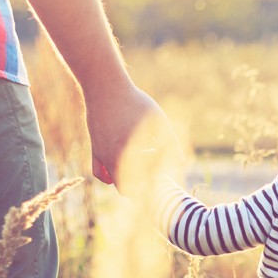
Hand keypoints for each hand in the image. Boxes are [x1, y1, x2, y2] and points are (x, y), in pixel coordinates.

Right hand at [85, 73, 182, 195]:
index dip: (153, 190)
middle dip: (141, 190)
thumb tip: (183, 163)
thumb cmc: (135, 102)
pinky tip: (119, 171)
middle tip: (154, 184)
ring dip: (126, 184)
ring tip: (141, 177)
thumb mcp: (158, 121)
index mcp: (130, 155)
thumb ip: (171, 143)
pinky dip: (108, 177)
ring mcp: (102, 155)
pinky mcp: (94, 149)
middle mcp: (113, 159)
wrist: (104, 87)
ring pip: (113, 182)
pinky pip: (98, 172)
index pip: (141, 186)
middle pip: (127, 189)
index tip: (163, 185)